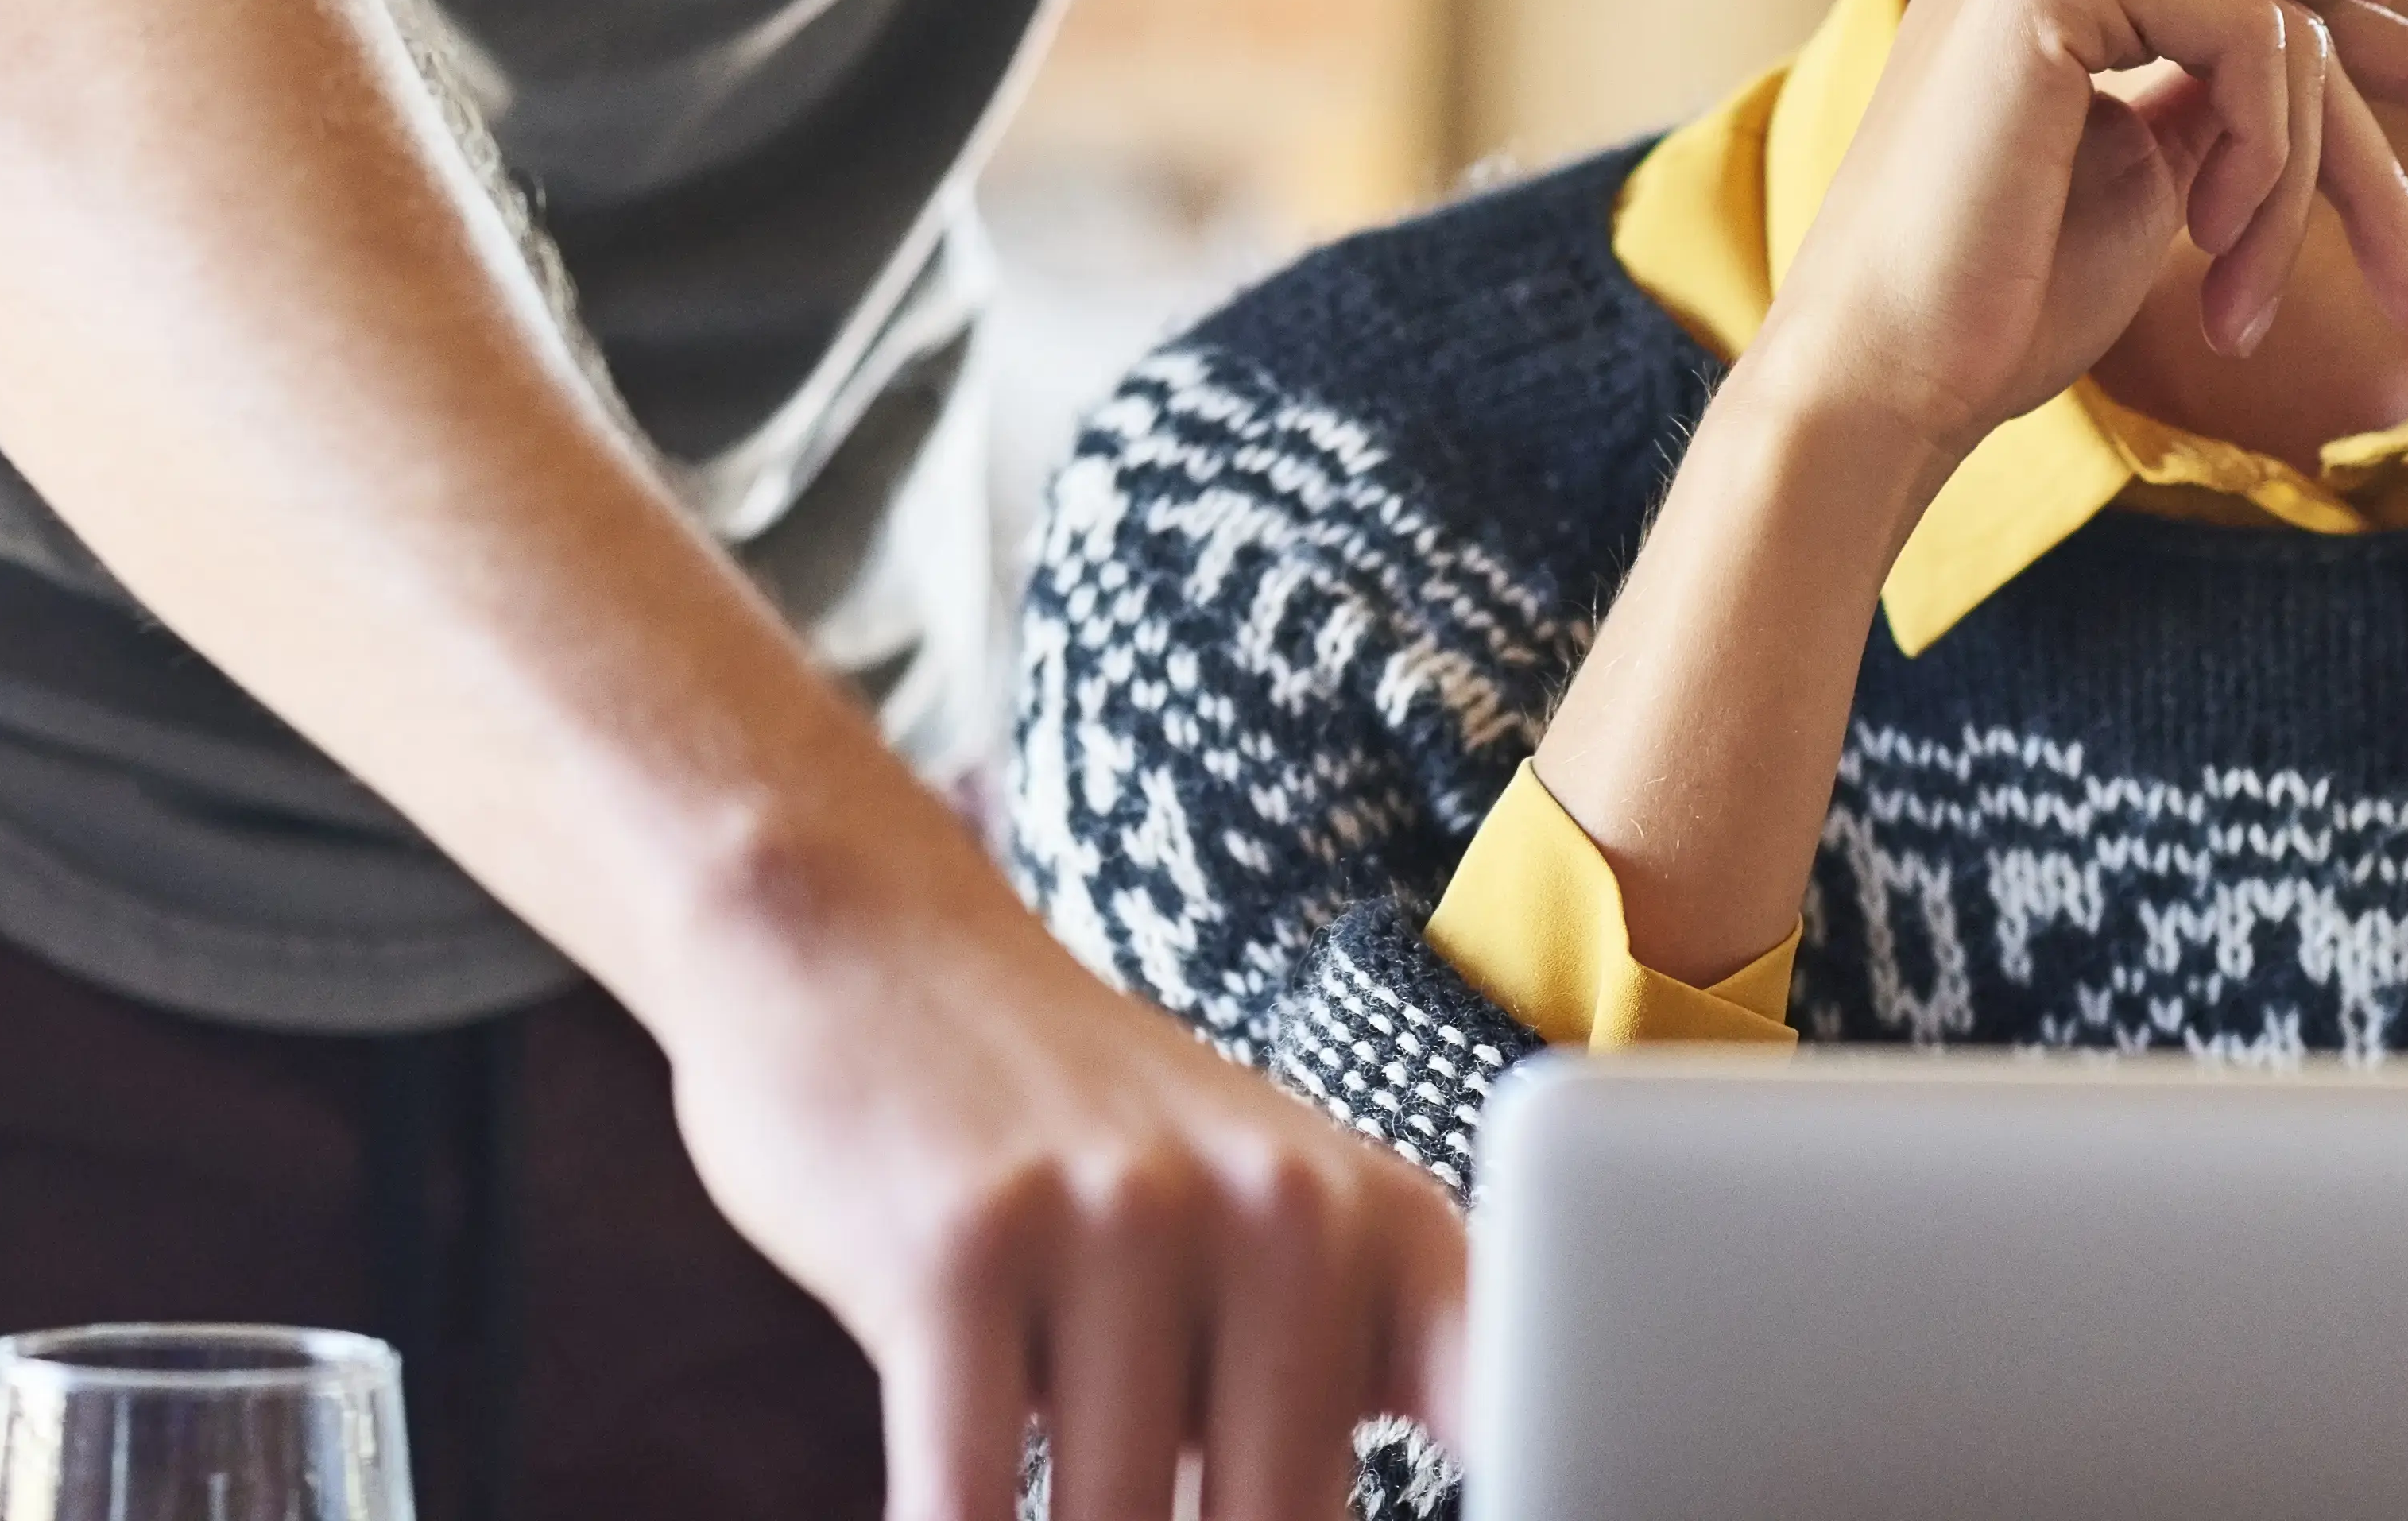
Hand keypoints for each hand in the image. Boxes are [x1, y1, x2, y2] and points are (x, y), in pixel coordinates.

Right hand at [658, 866, 1463, 1520]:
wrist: (860, 943)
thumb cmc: (1073, 1154)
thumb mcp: (1253, 1239)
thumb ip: (1341, 1396)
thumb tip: (1489, 1510)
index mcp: (1385, 1230)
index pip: (1519, 1414)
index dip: (1547, 1492)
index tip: (1543, 1515)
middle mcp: (1281, 1210)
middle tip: (1142, 1491)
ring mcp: (1122, 1215)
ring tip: (1053, 1432)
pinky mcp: (962, 1244)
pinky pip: (967, 1509)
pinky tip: (943, 1510)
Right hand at [1756, 0, 2407, 461]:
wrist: (1892, 368)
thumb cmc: (2003, 293)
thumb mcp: (2156, 168)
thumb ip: (2232, 88)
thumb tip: (2364, 12)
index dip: (2405, 55)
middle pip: (2285, 11)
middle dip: (2369, 162)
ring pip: (2285, 32)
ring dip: (2296, 194)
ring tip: (2240, 309)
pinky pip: (2256, 41)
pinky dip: (2264, 166)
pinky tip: (2204, 251)